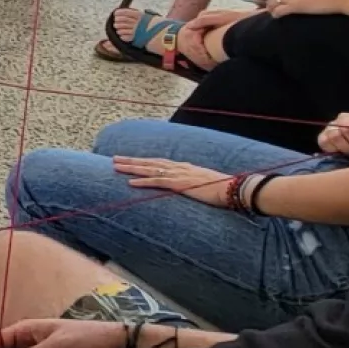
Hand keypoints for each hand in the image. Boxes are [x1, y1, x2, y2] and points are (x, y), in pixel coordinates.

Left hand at [110, 157, 242, 208]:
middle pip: (150, 162)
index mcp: (184, 168)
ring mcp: (179, 175)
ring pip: (150, 169)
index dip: (144, 161)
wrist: (234, 189)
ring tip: (116, 166)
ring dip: (132, 168)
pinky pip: (158, 182)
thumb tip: (187, 188)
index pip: (159, 163)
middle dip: (132, 161)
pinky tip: (130, 182)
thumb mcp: (204, 184)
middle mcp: (179, 168)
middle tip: (114, 159)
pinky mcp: (180, 184)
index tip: (130, 160)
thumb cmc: (222, 189)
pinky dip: (143, 181)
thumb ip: (193, 184)